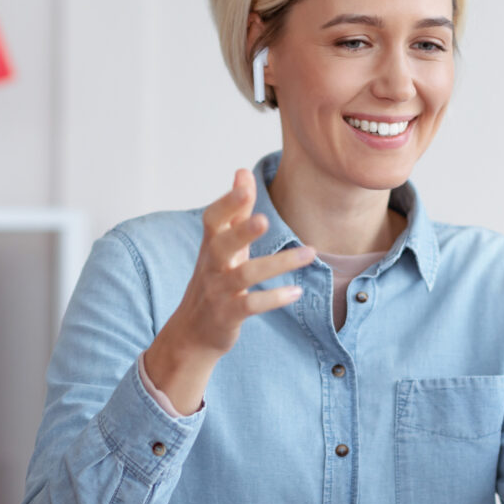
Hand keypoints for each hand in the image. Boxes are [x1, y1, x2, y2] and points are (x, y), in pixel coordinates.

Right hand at [143, 169, 315, 411]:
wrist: (192, 332)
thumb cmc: (214, 279)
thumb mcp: (222, 245)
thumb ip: (235, 210)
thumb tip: (242, 172)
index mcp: (211, 245)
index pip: (213, 219)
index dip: (227, 202)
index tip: (244, 184)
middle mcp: (211, 265)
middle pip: (222, 244)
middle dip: (241, 231)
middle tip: (263, 217)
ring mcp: (218, 291)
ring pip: (245, 275)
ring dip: (279, 263)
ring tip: (310, 252)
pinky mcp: (228, 315)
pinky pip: (251, 305)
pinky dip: (274, 298)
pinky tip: (297, 291)